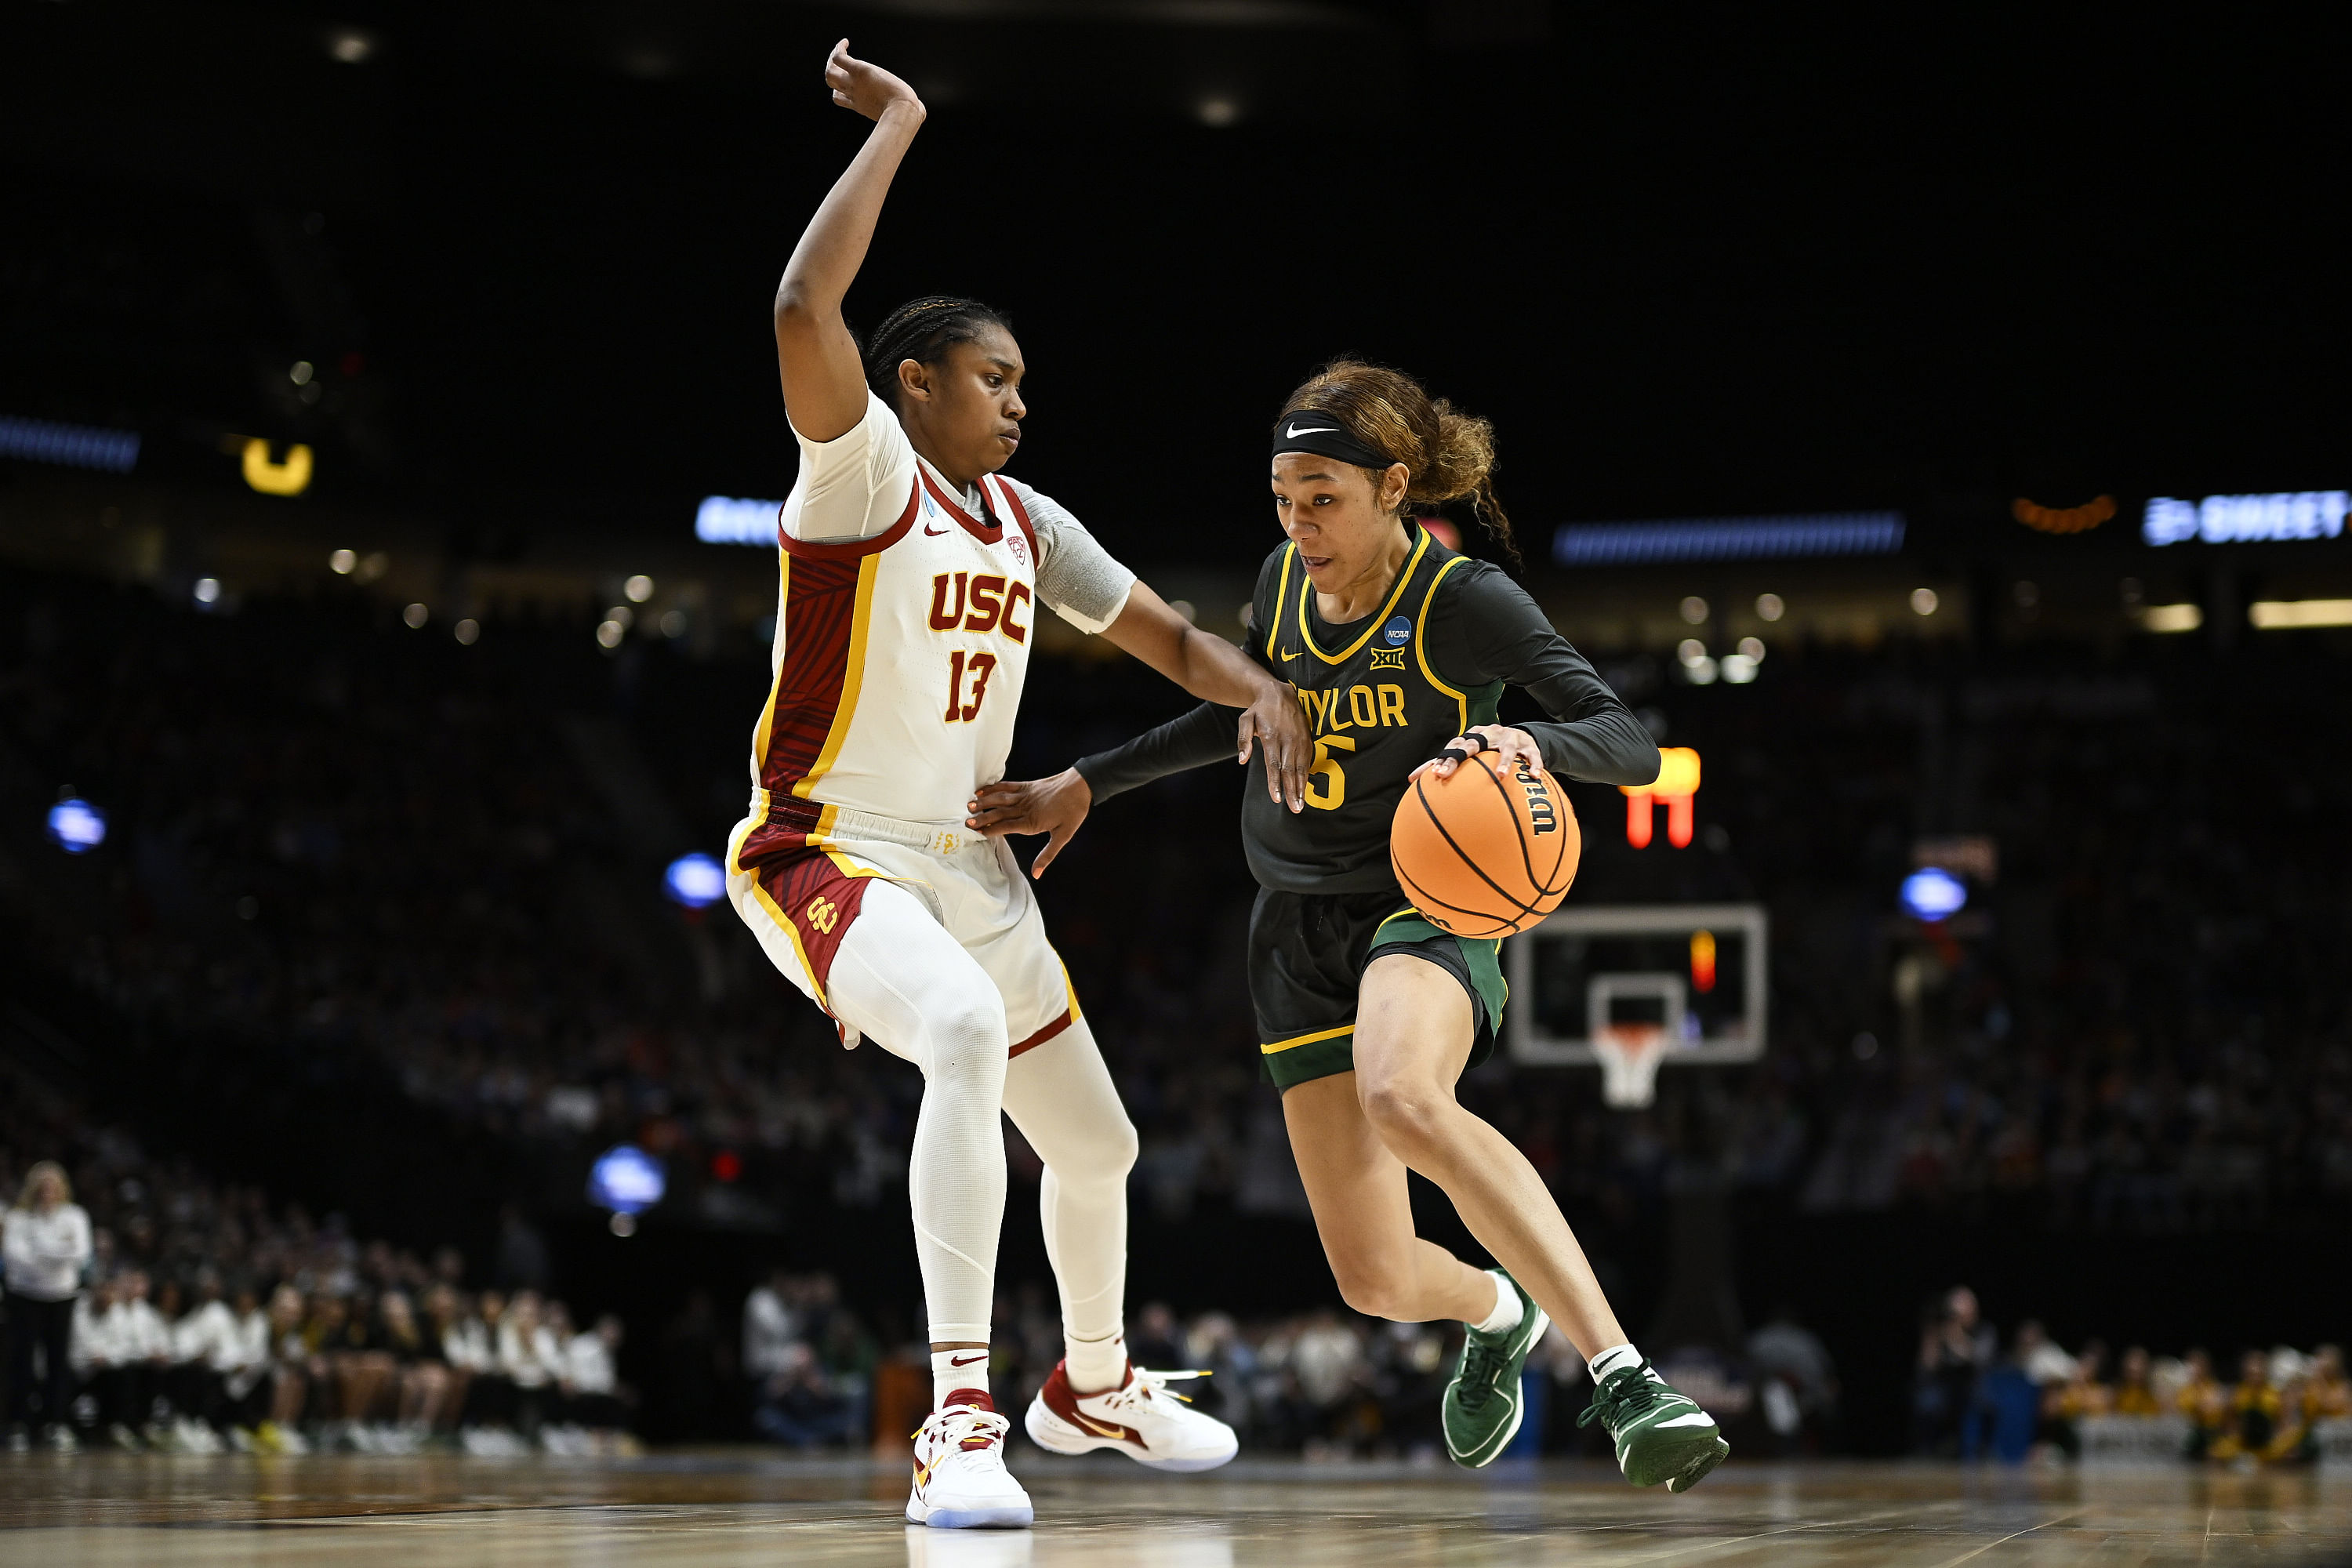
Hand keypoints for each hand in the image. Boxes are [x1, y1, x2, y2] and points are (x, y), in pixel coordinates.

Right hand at [823, 39, 922, 122]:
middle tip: (838, 61)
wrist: (902, 111)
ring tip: (840, 49)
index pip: (839, 98)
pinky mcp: (858, 71)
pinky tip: (845, 42)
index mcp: (859, 105)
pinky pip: (839, 58)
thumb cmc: (906, 115)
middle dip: (831, 71)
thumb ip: (907, 110)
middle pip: (831, 82)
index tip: (847, 80)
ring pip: (830, 71)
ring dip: (832, 59)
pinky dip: (839, 49)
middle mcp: (853, 94)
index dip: (838, 89)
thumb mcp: (902, 113)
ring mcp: (854, 83)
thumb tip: (922, 111)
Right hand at [967, 769, 1092, 878]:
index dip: (990, 830)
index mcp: (1032, 822)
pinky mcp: (1026, 786)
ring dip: (984, 802)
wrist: (1081, 785)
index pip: (1005, 827)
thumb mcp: (1063, 836)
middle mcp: (1025, 808)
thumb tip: (1037, 874)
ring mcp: (1025, 795)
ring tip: (969, 806)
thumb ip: (1047, 855)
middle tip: (966, 823)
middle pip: (999, 813)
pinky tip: (981, 791)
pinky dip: (993, 788)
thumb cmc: (1074, 811)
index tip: (975, 834)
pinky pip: (1006, 786)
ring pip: (1000, 799)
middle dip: (982, 818)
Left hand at [1239, 682, 1308, 812]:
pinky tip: (1305, 789)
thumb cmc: (1260, 709)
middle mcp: (1288, 739)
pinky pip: (1307, 761)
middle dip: (1292, 791)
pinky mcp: (1307, 740)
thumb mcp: (1246, 720)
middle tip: (1294, 809)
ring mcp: (1299, 740)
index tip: (1277, 798)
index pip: (1273, 764)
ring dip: (1301, 787)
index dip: (1275, 782)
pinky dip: (1307, 776)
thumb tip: (1242, 760)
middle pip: (1289, 770)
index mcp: (1271, 736)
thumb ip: (1243, 740)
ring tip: (1301, 804)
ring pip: (1301, 767)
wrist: (1280, 692)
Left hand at [1412, 724, 1540, 781]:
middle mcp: (1488, 734)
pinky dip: (1534, 765)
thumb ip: (1446, 765)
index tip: (1433, 775)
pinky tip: (1534, 776)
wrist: (1521, 736)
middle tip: (1446, 774)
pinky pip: (1532, 756)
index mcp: (1472, 737)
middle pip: (1471, 745)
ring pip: (1505, 749)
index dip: (1443, 759)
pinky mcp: (1528, 745)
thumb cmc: (1489, 750)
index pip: (1453, 747)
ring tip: (1500, 776)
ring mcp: (1508, 739)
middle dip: (1458, 758)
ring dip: (1503, 761)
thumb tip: (1411, 780)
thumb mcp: (1471, 755)